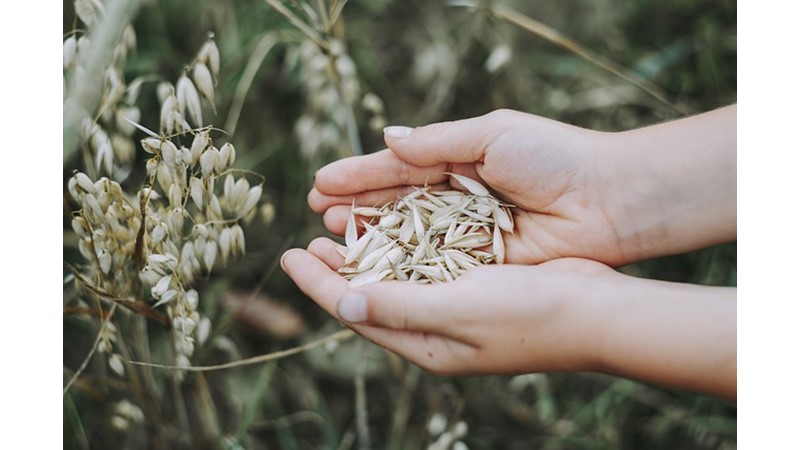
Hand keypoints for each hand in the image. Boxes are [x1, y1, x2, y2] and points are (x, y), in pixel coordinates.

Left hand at [281, 237, 735, 399]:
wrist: (596, 311)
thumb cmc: (530, 315)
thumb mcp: (458, 310)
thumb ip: (399, 305)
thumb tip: (341, 301)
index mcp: (426, 345)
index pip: (356, 312)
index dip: (318, 284)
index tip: (286, 255)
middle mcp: (435, 329)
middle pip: (370, 296)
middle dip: (335, 269)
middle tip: (306, 239)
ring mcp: (456, 308)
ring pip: (396, 278)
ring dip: (366, 253)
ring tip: (338, 228)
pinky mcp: (476, 285)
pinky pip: (425, 264)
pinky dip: (402, 245)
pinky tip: (391, 226)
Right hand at [309, 107, 735, 265]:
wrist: (610, 201)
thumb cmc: (554, 158)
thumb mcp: (492, 135)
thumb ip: (437, 142)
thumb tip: (387, 138)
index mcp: (459, 160)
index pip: (398, 168)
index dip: (359, 175)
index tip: (321, 183)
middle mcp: (458, 199)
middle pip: (396, 204)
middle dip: (357, 207)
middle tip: (317, 213)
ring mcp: (467, 234)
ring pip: (408, 237)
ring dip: (370, 236)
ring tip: (332, 235)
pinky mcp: (481, 264)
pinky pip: (434, 265)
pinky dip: (403, 265)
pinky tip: (371, 265)